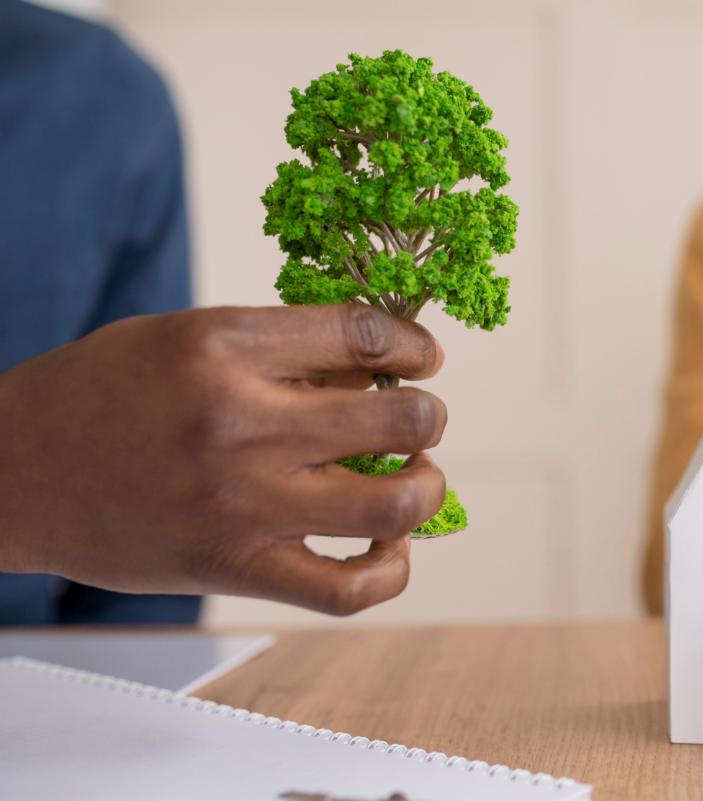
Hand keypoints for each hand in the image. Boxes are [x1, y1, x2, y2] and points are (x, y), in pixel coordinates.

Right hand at [0, 304, 448, 615]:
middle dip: (429, 414)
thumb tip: (377, 363)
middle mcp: (240, 421)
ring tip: (420, 474)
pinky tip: (389, 543)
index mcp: (223, 346)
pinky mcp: (235, 568)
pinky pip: (348, 588)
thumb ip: (277, 348)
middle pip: (397, 416)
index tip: (425, 355)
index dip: (412, 342)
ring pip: (392, 502)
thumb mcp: (181, 336)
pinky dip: (391, 569)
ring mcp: (242, 502)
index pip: (362, 332)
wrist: (9, 473)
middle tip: (421, 417)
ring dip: (427, 485)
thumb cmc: (98, 394)